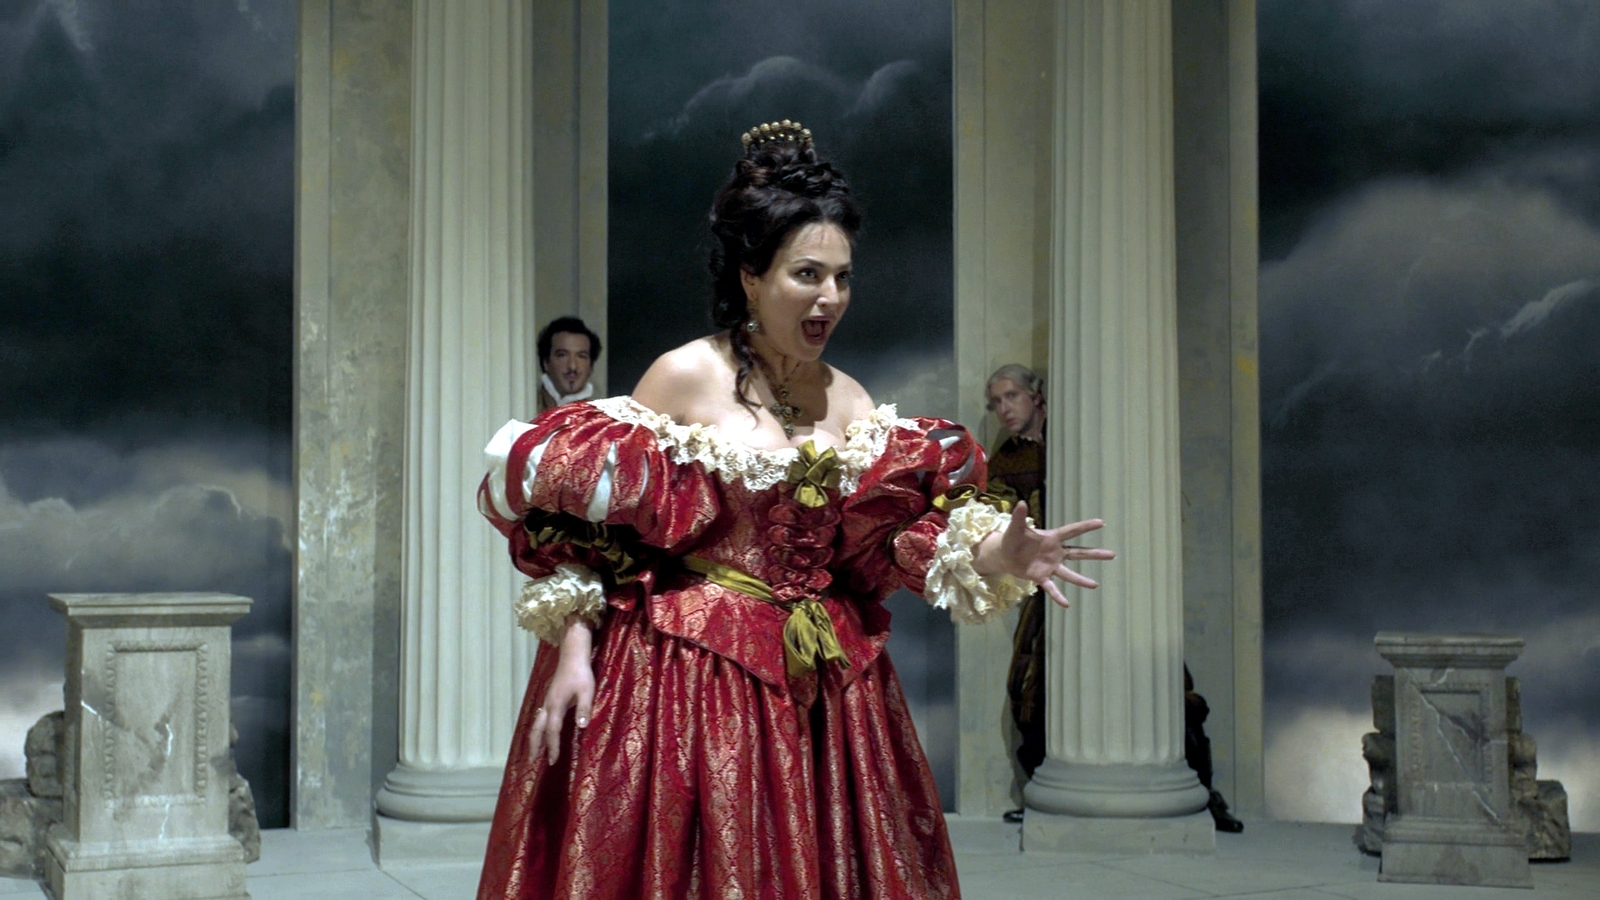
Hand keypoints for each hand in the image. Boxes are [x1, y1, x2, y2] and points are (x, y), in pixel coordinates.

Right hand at [529, 616, 595, 765]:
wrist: (573, 655)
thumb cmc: (581, 673)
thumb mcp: (587, 691)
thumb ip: (584, 709)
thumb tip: (581, 728)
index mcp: (556, 706)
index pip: (552, 731)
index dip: (552, 747)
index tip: (552, 761)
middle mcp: (548, 705)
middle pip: (537, 729)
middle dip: (535, 746)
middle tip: (532, 761)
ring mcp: (547, 701)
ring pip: (537, 724)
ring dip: (535, 738)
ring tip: (534, 751)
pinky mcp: (550, 698)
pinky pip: (541, 718)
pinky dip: (539, 729)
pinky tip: (542, 732)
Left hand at [990, 501, 1115, 608]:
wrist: (1004, 555)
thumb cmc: (1012, 538)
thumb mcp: (1015, 528)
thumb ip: (1019, 517)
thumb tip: (1020, 502)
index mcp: (1051, 538)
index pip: (1072, 531)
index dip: (1085, 526)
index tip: (1102, 523)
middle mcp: (1055, 553)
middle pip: (1078, 553)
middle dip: (1095, 554)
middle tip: (1113, 555)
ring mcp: (1050, 566)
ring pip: (1069, 573)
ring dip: (1081, 580)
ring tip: (1095, 585)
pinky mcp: (1041, 577)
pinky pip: (1052, 588)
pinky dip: (1058, 596)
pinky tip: (1067, 604)